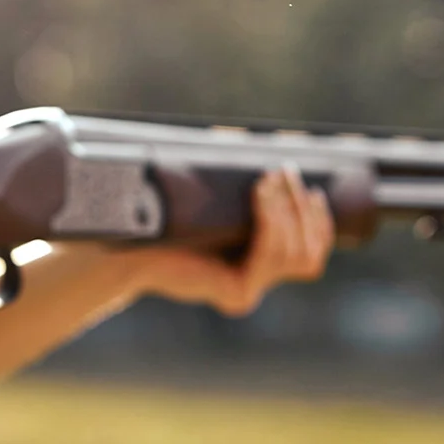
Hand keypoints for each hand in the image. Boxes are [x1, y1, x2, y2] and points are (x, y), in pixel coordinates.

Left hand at [127, 164, 333, 316]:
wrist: (125, 239)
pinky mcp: (237, 295)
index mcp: (252, 265)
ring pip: (294, 254)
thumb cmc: (162, 214)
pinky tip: (261, 195)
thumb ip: (246, 185)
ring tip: (267, 179)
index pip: (310, 253)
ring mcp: (247, 292)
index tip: (313, 190)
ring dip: (287, 211)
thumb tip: (282, 148)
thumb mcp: (216, 198)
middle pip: (308, 254)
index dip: (319, 223)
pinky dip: (272, 221)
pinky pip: (270, 256)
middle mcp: (253, 284)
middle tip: (284, 172)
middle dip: (303, 210)